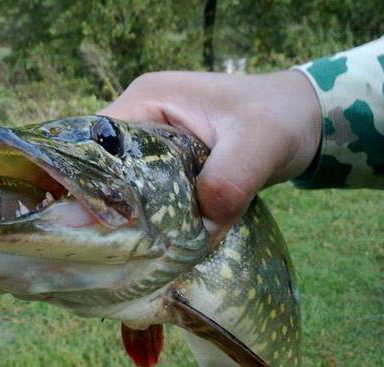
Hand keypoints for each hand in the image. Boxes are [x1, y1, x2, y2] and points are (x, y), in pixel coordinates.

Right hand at [99, 70, 320, 237]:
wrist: (301, 119)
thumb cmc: (278, 117)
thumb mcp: (258, 146)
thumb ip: (227, 182)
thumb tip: (199, 223)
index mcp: (148, 99)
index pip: (95, 140)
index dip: (84, 179)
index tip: (81, 221)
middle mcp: (142, 116)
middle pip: (102, 164)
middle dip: (101, 203)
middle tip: (97, 245)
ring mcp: (153, 141)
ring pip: (122, 181)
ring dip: (125, 213)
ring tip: (116, 250)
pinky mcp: (167, 162)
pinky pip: (145, 190)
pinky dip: (147, 214)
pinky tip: (146, 242)